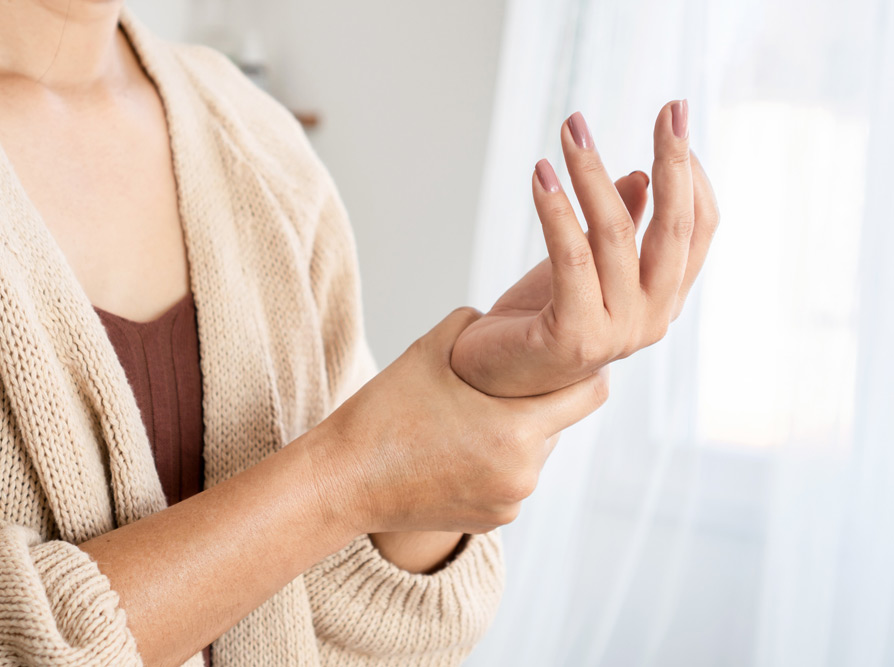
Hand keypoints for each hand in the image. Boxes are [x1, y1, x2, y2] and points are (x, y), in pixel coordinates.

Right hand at [316, 307, 609, 535]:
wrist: (343, 481)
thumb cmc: (383, 414)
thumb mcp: (429, 349)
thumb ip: (476, 324)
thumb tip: (502, 318)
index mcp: (515, 430)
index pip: (590, 394)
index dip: (585, 369)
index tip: (570, 355)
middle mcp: (523, 473)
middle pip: (559, 424)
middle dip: (540, 401)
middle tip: (506, 382)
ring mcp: (510, 502)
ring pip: (535, 453)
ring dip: (517, 433)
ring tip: (474, 417)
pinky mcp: (493, 521)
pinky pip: (513, 481)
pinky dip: (498, 462)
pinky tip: (461, 448)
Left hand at [450, 100, 719, 396]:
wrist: (493, 377)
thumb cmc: (542, 318)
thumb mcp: (587, 265)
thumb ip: (622, 229)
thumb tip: (642, 176)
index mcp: (664, 299)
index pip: (698, 229)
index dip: (693, 173)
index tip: (675, 120)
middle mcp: (653, 318)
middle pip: (674, 229)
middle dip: (673, 161)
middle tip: (668, 108)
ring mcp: (618, 333)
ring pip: (615, 234)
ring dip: (591, 173)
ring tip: (570, 130)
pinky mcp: (575, 336)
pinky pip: (571, 257)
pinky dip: (556, 210)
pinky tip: (541, 174)